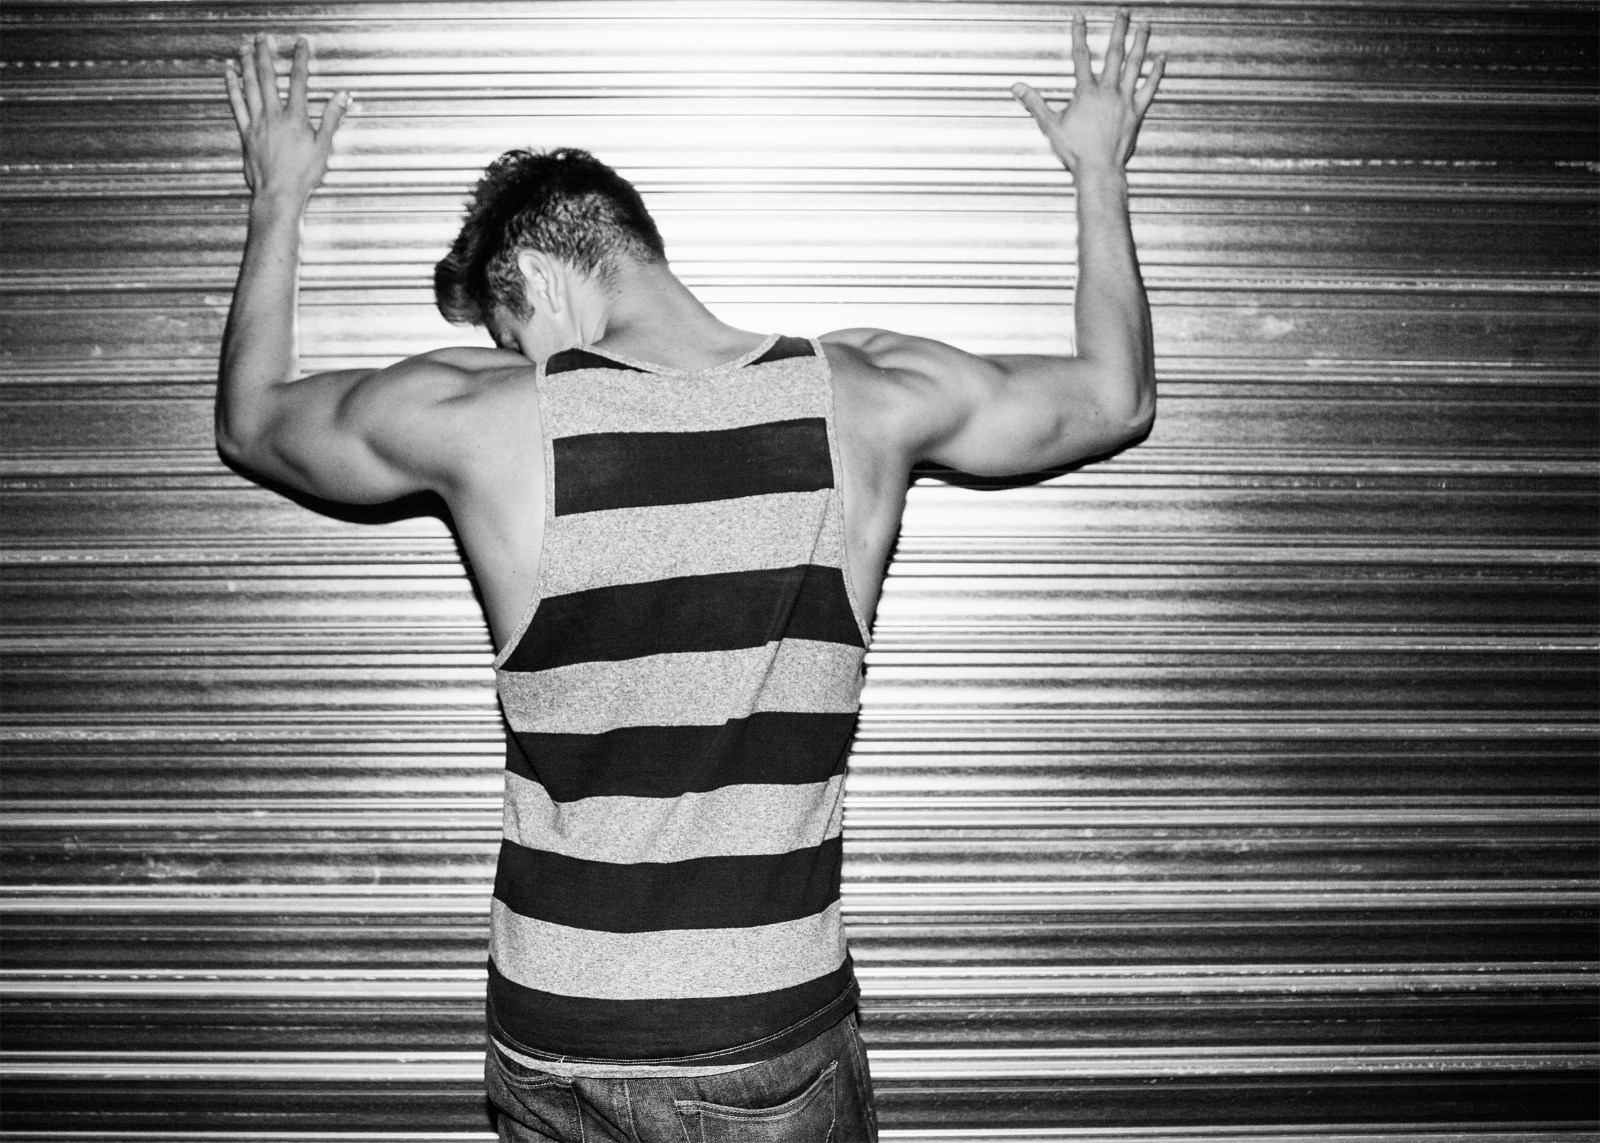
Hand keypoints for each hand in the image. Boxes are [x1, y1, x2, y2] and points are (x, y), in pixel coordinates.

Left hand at [224, 34, 351, 208]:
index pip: (298, 81)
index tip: (300, 43)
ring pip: (250, 86)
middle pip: (268, 77)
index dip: (300, 59)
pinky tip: (229, 73)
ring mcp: (257, 122)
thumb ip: (332, 118)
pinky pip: (237, 103)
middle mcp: (274, 115)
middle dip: (266, 54)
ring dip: (247, 64)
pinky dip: (232, 86)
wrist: (279, 192)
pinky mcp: (246, 132)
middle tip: (263, 37)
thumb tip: (344, 97)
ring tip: (244, 47)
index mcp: (295, 118)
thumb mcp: (324, 146)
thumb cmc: (303, 174)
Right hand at [1012, 11, 1163, 176]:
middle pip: (1114, 53)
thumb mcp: (1050, 126)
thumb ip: (1034, 103)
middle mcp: (1108, 92)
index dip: (1079, 34)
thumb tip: (1017, 87)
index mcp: (1086, 93)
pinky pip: (1149, 88)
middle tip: (1123, 12)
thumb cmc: (1074, 152)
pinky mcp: (1136, 112)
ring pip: (1135, 65)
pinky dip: (1156, 72)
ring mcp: (1124, 101)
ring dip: (1141, 43)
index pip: (1080, 56)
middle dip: (1119, 30)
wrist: (1098, 170)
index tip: (1080, 17)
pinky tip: (1162, 59)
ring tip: (1145, 26)